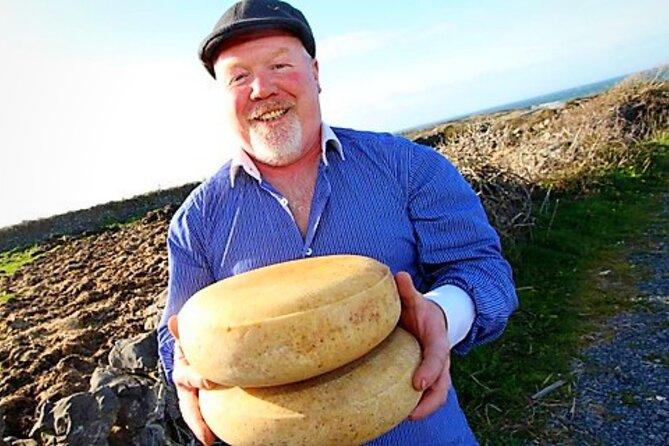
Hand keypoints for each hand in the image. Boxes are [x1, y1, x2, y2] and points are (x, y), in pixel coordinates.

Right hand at [168, 315, 216, 445]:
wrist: (200, 340)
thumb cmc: (198, 336)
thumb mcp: (192, 332)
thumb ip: (185, 330)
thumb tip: (173, 321)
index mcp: (183, 371)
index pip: (188, 377)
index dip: (198, 379)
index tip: (211, 382)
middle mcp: (188, 388)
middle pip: (190, 407)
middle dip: (198, 422)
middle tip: (207, 438)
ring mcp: (198, 395)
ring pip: (200, 413)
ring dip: (206, 427)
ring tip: (214, 441)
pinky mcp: (211, 398)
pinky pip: (217, 410)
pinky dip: (225, 420)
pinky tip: (239, 432)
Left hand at [395, 272, 451, 420]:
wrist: (431, 319)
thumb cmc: (419, 310)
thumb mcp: (415, 299)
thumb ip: (407, 291)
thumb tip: (399, 275)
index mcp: (437, 340)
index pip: (437, 357)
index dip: (430, 371)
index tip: (418, 383)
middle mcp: (440, 360)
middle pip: (442, 386)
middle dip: (429, 402)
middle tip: (411, 414)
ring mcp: (436, 372)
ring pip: (436, 396)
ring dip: (423, 410)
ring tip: (402, 419)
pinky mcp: (427, 379)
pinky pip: (426, 397)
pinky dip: (415, 408)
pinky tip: (393, 415)